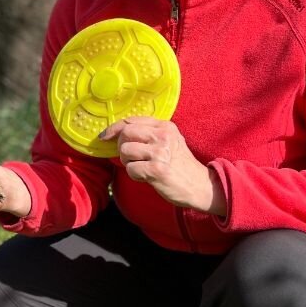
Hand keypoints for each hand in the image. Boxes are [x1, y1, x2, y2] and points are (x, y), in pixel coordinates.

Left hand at [100, 117, 225, 215]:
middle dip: (121, 147)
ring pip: (125, 151)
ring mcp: (160, 152)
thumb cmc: (179, 164)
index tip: (105, 136)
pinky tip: (146, 177)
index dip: (114, 128)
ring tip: (141, 167)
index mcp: (165, 126)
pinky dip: (134, 175)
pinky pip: (131, 169)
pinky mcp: (157, 170)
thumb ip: (148, 134)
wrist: (200, 185)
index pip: (131, 121)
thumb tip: (118, 133)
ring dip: (128, 162)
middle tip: (131, 157)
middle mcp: (162, 136)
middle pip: (125, 134)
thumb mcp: (169, 141)